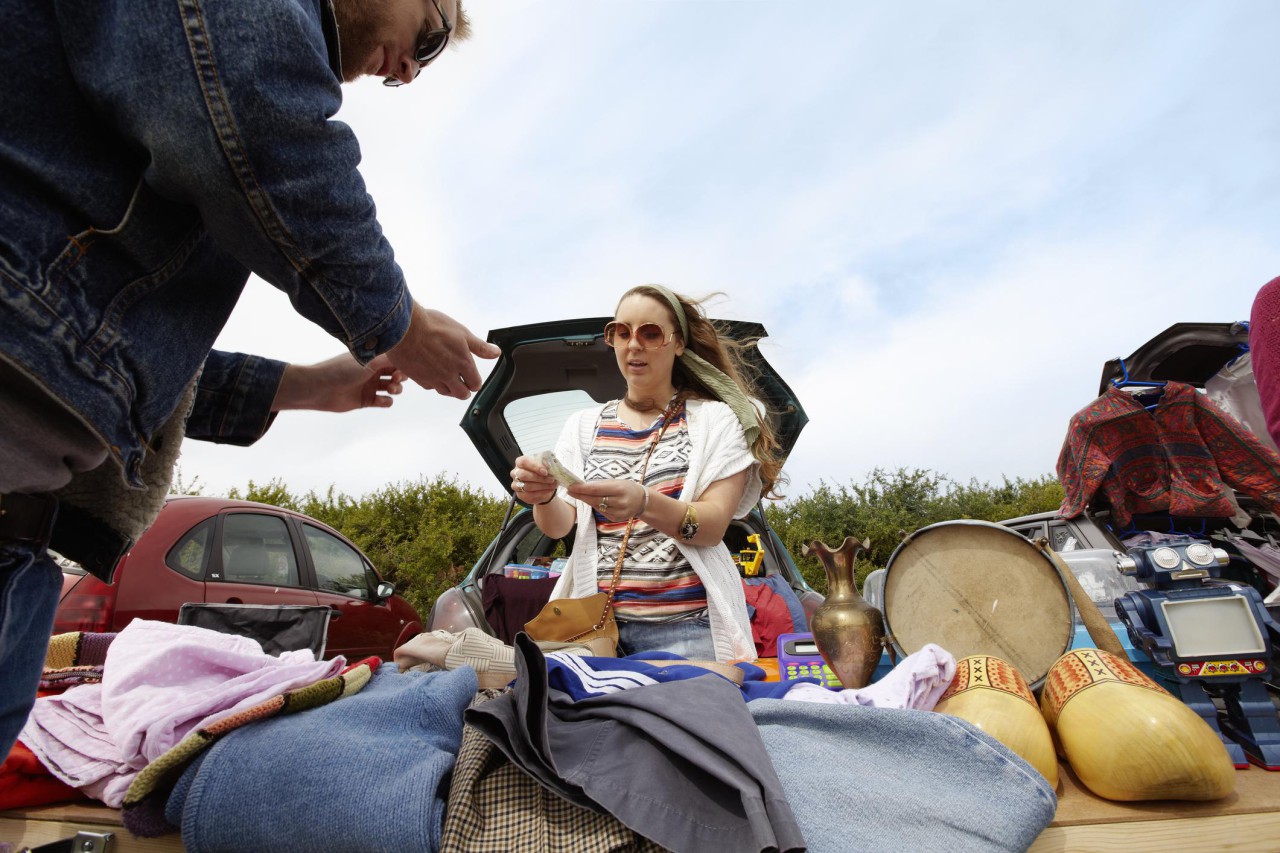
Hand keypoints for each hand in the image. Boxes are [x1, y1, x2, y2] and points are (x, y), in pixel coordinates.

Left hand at [273, 353, 405, 411]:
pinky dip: (386, 401)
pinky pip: (384, 402)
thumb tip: (409, 354)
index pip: (395, 359)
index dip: (404, 363)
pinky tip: (381, 400)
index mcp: (373, 358)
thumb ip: (390, 358)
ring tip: (390, 389)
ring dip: (396, 389)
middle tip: (396, 378)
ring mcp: (370, 386)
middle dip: (401, 377)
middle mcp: (373, 371)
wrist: (320, 388)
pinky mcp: (366, 400)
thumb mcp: (369, 361)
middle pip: (397, 373)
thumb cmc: (342, 370)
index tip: (407, 366)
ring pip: (392, 388)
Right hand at [385, 302, 500, 399]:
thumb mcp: (462, 333)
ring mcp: (432, 378)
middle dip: (464, 389)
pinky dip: (433, 383)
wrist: (405, 328)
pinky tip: (432, 375)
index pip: (475, 384)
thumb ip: (479, 347)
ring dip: (449, 388)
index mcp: (463, 364)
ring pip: (445, 392)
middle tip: (463, 383)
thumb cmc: (432, 326)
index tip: (473, 378)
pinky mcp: (417, 378)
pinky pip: (429, 386)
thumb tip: (495, 353)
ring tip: (449, 380)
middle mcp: (449, 375)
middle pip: (461, 394)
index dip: (475, 381)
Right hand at [511, 455, 557, 505]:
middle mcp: (515, 473)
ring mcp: (516, 484)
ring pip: (527, 486)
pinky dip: (541, 493)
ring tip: (553, 485)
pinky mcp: (520, 495)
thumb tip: (547, 465)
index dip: (534, 466)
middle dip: (539, 478)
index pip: (523, 462)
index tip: (545, 471)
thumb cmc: (543, 471)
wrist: (544, 485)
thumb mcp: (546, 464)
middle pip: (523, 475)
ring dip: (542, 486)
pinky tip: (549, 490)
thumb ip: (546, 462)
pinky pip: (529, 495)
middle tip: (551, 479)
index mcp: (520, 462)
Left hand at [568, 480, 646, 521]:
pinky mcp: (615, 519)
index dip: (582, 489)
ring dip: (586, 500)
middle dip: (580, 495)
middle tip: (569, 490)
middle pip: (594, 499)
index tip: (571, 486)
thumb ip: (601, 485)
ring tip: (577, 494)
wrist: (641, 501)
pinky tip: (591, 501)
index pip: (596, 490)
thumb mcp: (617, 482)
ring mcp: (617, 512)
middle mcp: (619, 502)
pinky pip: (600, 511)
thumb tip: (582, 486)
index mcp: (619, 489)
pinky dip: (595, 505)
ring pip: (596, 506)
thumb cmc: (627, 488)